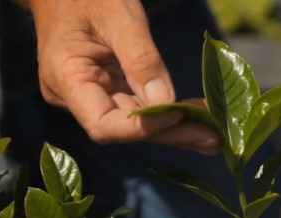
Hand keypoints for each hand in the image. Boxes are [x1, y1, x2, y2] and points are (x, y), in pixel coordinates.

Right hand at [29, 0, 218, 153]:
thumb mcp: (117, 15)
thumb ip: (140, 58)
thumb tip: (165, 101)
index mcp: (66, 79)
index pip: (104, 125)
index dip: (143, 126)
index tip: (180, 112)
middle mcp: (74, 97)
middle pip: (125, 130)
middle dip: (170, 132)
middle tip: (214, 138)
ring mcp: (91, 96)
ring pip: (136, 122)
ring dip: (176, 128)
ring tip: (214, 134)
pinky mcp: (107, 90)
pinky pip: (138, 107)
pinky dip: (167, 112)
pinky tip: (197, 118)